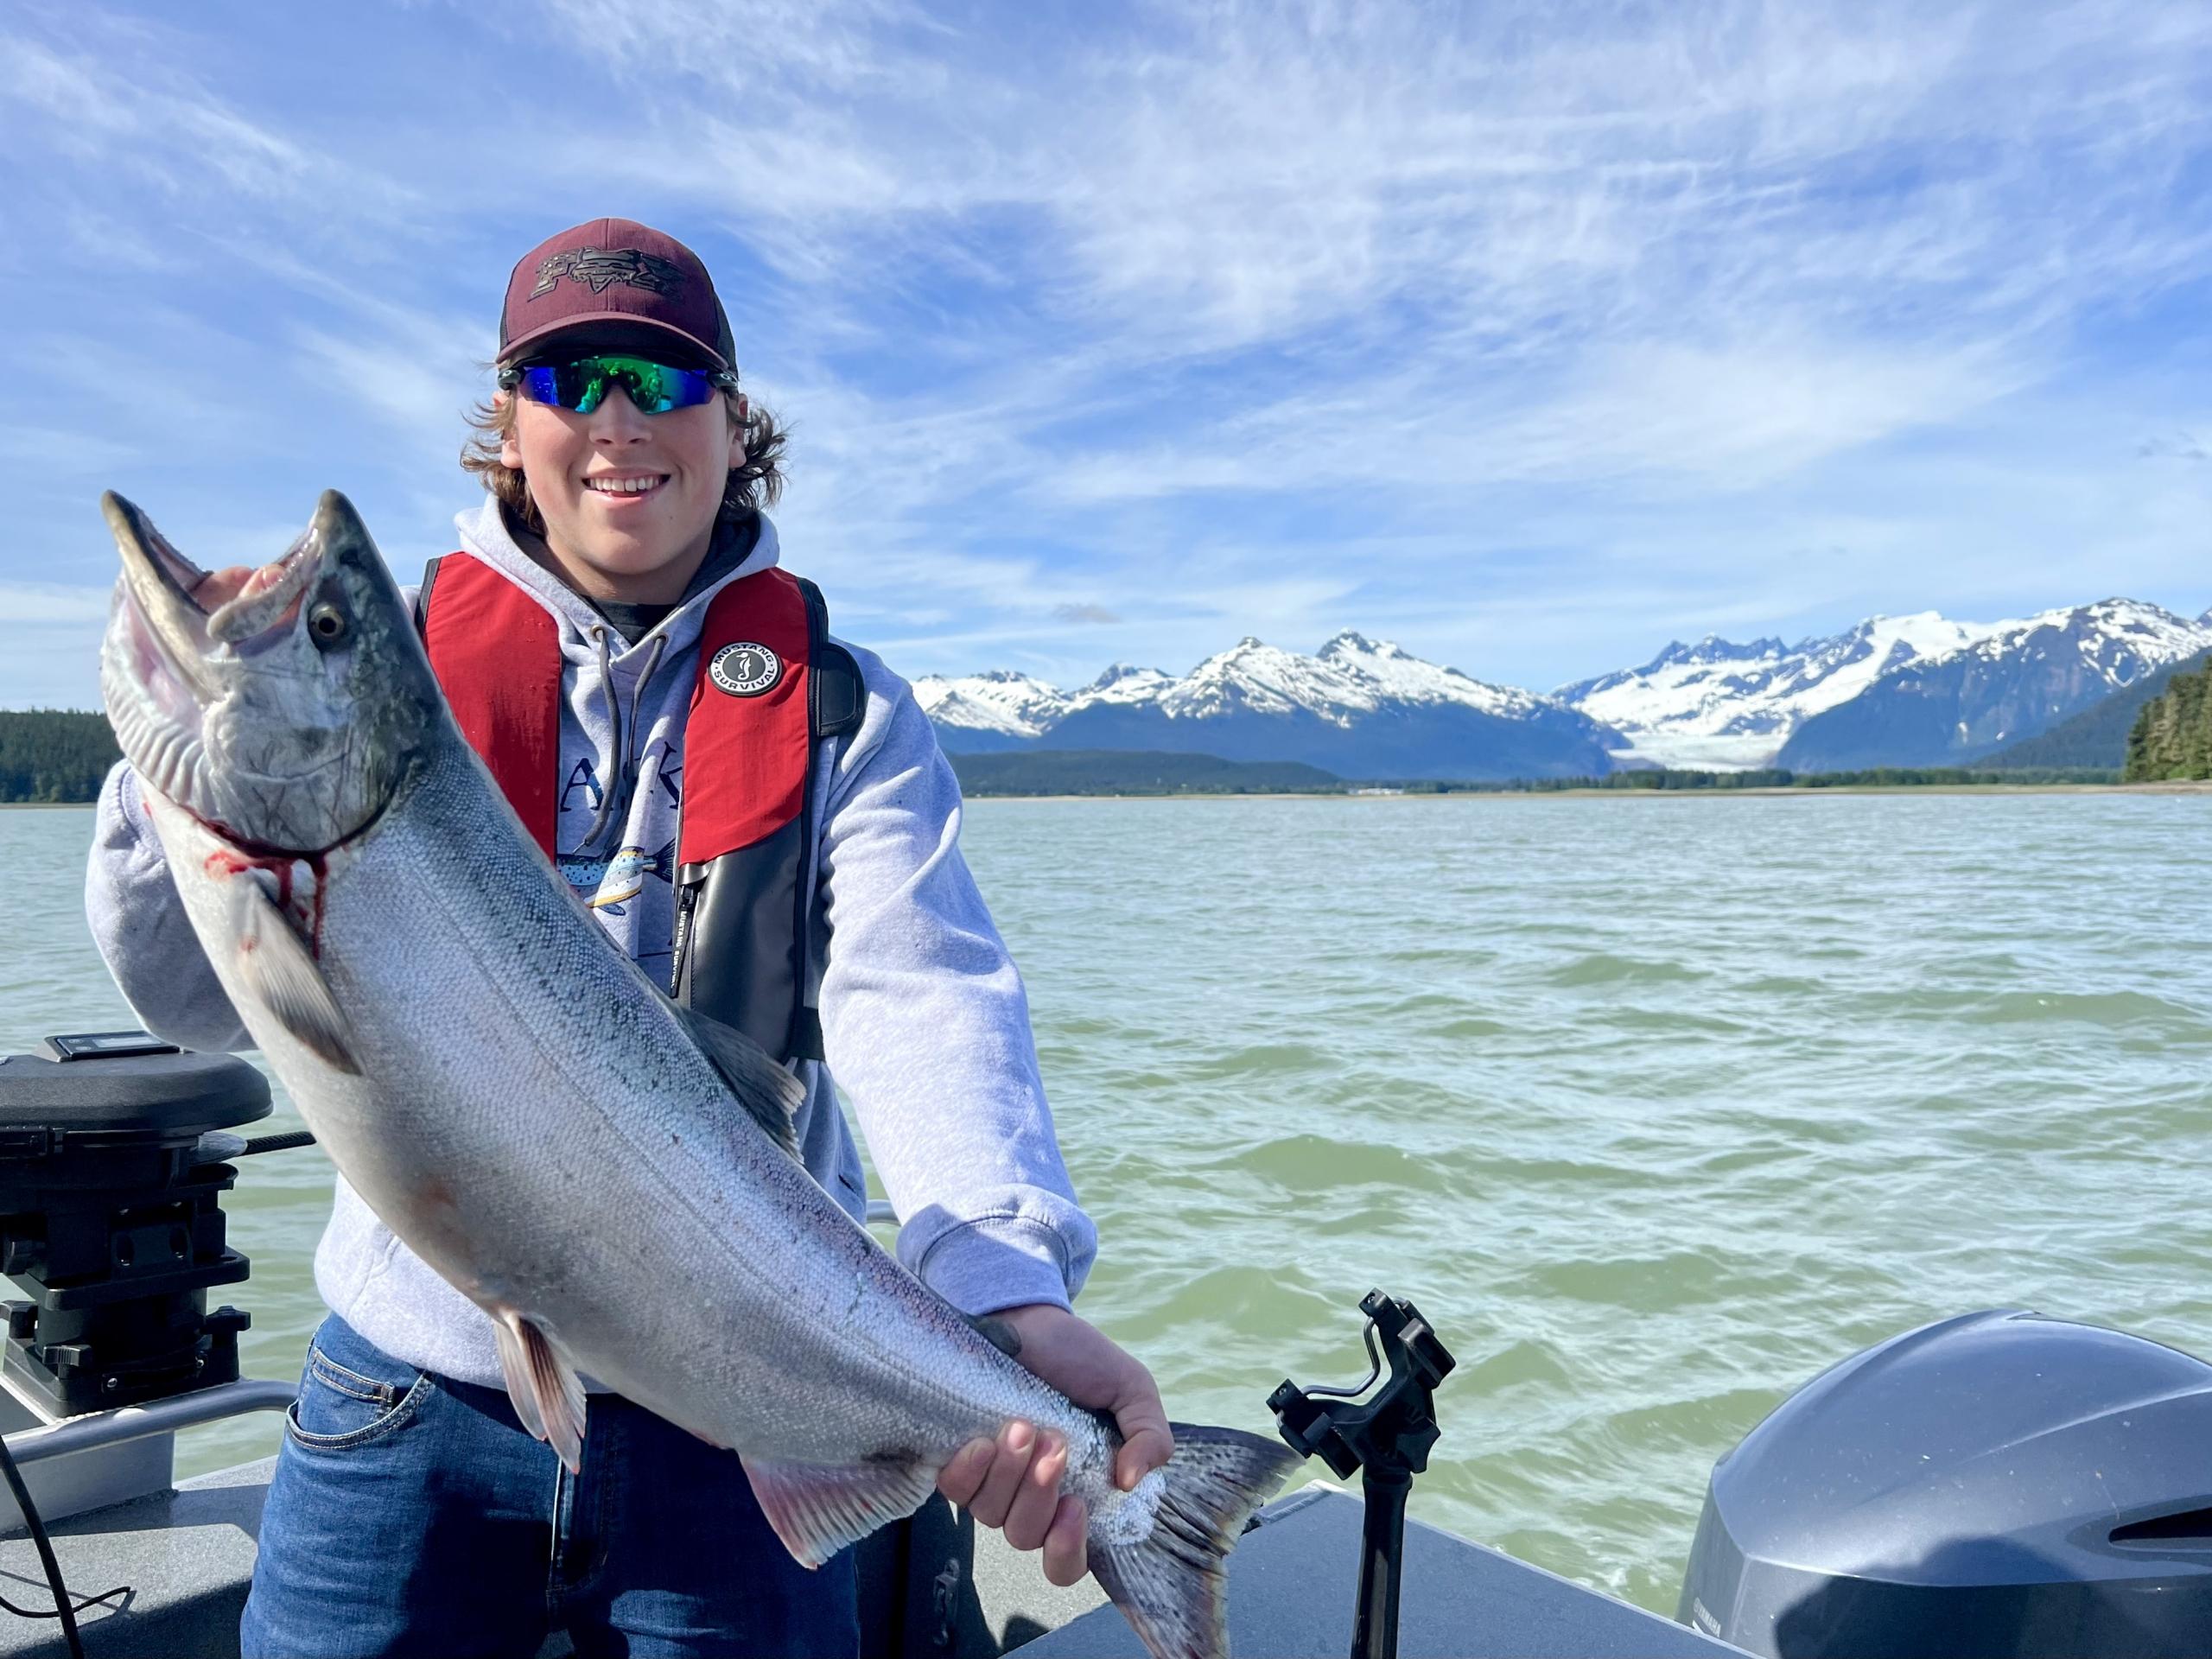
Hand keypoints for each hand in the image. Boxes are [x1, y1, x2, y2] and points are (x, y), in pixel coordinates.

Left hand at [935, 1304, 1172, 1586]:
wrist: (1030, 1319)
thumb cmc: (1080, 1359)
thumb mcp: (1131, 1389)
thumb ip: (1149, 1435)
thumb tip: (1130, 1481)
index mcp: (1076, 1493)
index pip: (1065, 1561)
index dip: (1066, 1553)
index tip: (1075, 1509)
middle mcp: (1031, 1498)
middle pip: (1026, 1536)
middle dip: (1040, 1495)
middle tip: (1053, 1443)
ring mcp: (992, 1481)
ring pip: (991, 1515)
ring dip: (1009, 1474)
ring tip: (1021, 1426)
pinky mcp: (959, 1459)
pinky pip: (955, 1490)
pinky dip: (969, 1472)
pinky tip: (982, 1442)